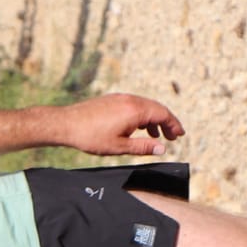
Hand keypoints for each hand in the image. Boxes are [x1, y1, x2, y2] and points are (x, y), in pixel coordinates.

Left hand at [53, 93, 185, 156]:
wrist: (66, 124)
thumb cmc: (91, 137)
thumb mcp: (120, 147)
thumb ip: (143, 147)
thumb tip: (162, 149)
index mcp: (134, 110)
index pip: (163, 114)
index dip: (174, 125)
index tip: (180, 135)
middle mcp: (130, 100)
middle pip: (156, 108)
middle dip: (166, 122)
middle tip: (172, 137)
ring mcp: (120, 98)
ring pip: (145, 106)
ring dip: (154, 120)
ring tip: (156, 136)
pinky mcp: (112, 99)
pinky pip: (134, 105)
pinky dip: (142, 116)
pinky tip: (138, 128)